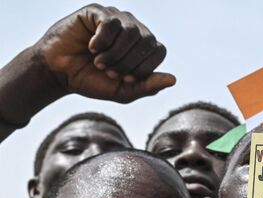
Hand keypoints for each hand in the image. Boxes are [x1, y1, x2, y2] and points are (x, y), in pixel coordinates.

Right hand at [33, 3, 174, 102]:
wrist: (60, 73)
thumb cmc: (92, 81)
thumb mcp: (124, 91)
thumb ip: (148, 86)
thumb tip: (173, 79)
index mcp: (142, 47)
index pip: (159, 51)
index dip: (144, 67)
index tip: (125, 79)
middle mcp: (132, 29)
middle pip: (147, 41)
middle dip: (129, 63)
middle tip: (110, 72)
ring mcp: (115, 18)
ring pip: (131, 31)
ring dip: (116, 54)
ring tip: (100, 63)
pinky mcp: (96, 12)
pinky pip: (111, 23)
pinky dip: (103, 41)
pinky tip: (91, 48)